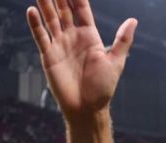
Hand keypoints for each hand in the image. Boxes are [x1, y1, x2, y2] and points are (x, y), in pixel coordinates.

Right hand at [26, 0, 137, 119]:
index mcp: (90, 36)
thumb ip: (122, 40)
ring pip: (50, 19)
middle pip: (64, 10)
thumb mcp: (115, 62)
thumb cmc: (103, 87)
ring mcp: (60, 45)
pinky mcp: (49, 56)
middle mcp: (73, 37)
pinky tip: (32, 10)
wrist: (87, 108)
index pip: (81, 10)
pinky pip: (41, 37)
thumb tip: (133, 20)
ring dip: (45, 4)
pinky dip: (36, 24)